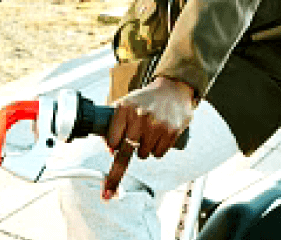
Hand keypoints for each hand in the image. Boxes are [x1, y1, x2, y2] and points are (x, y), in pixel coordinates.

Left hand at [102, 77, 198, 199]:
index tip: (111, 153)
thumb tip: (110, 148)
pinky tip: (159, 137)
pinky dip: (157, 151)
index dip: (112, 146)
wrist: (173, 89)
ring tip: (149, 134)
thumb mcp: (126, 104)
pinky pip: (158, 154)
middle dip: (115, 176)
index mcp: (124, 109)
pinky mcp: (171, 131)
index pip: (112, 138)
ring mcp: (156, 125)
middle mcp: (139, 116)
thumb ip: (115, 123)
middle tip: (107, 192)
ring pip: (143, 154)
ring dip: (144, 150)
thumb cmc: (145, 100)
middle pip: (125, 153)